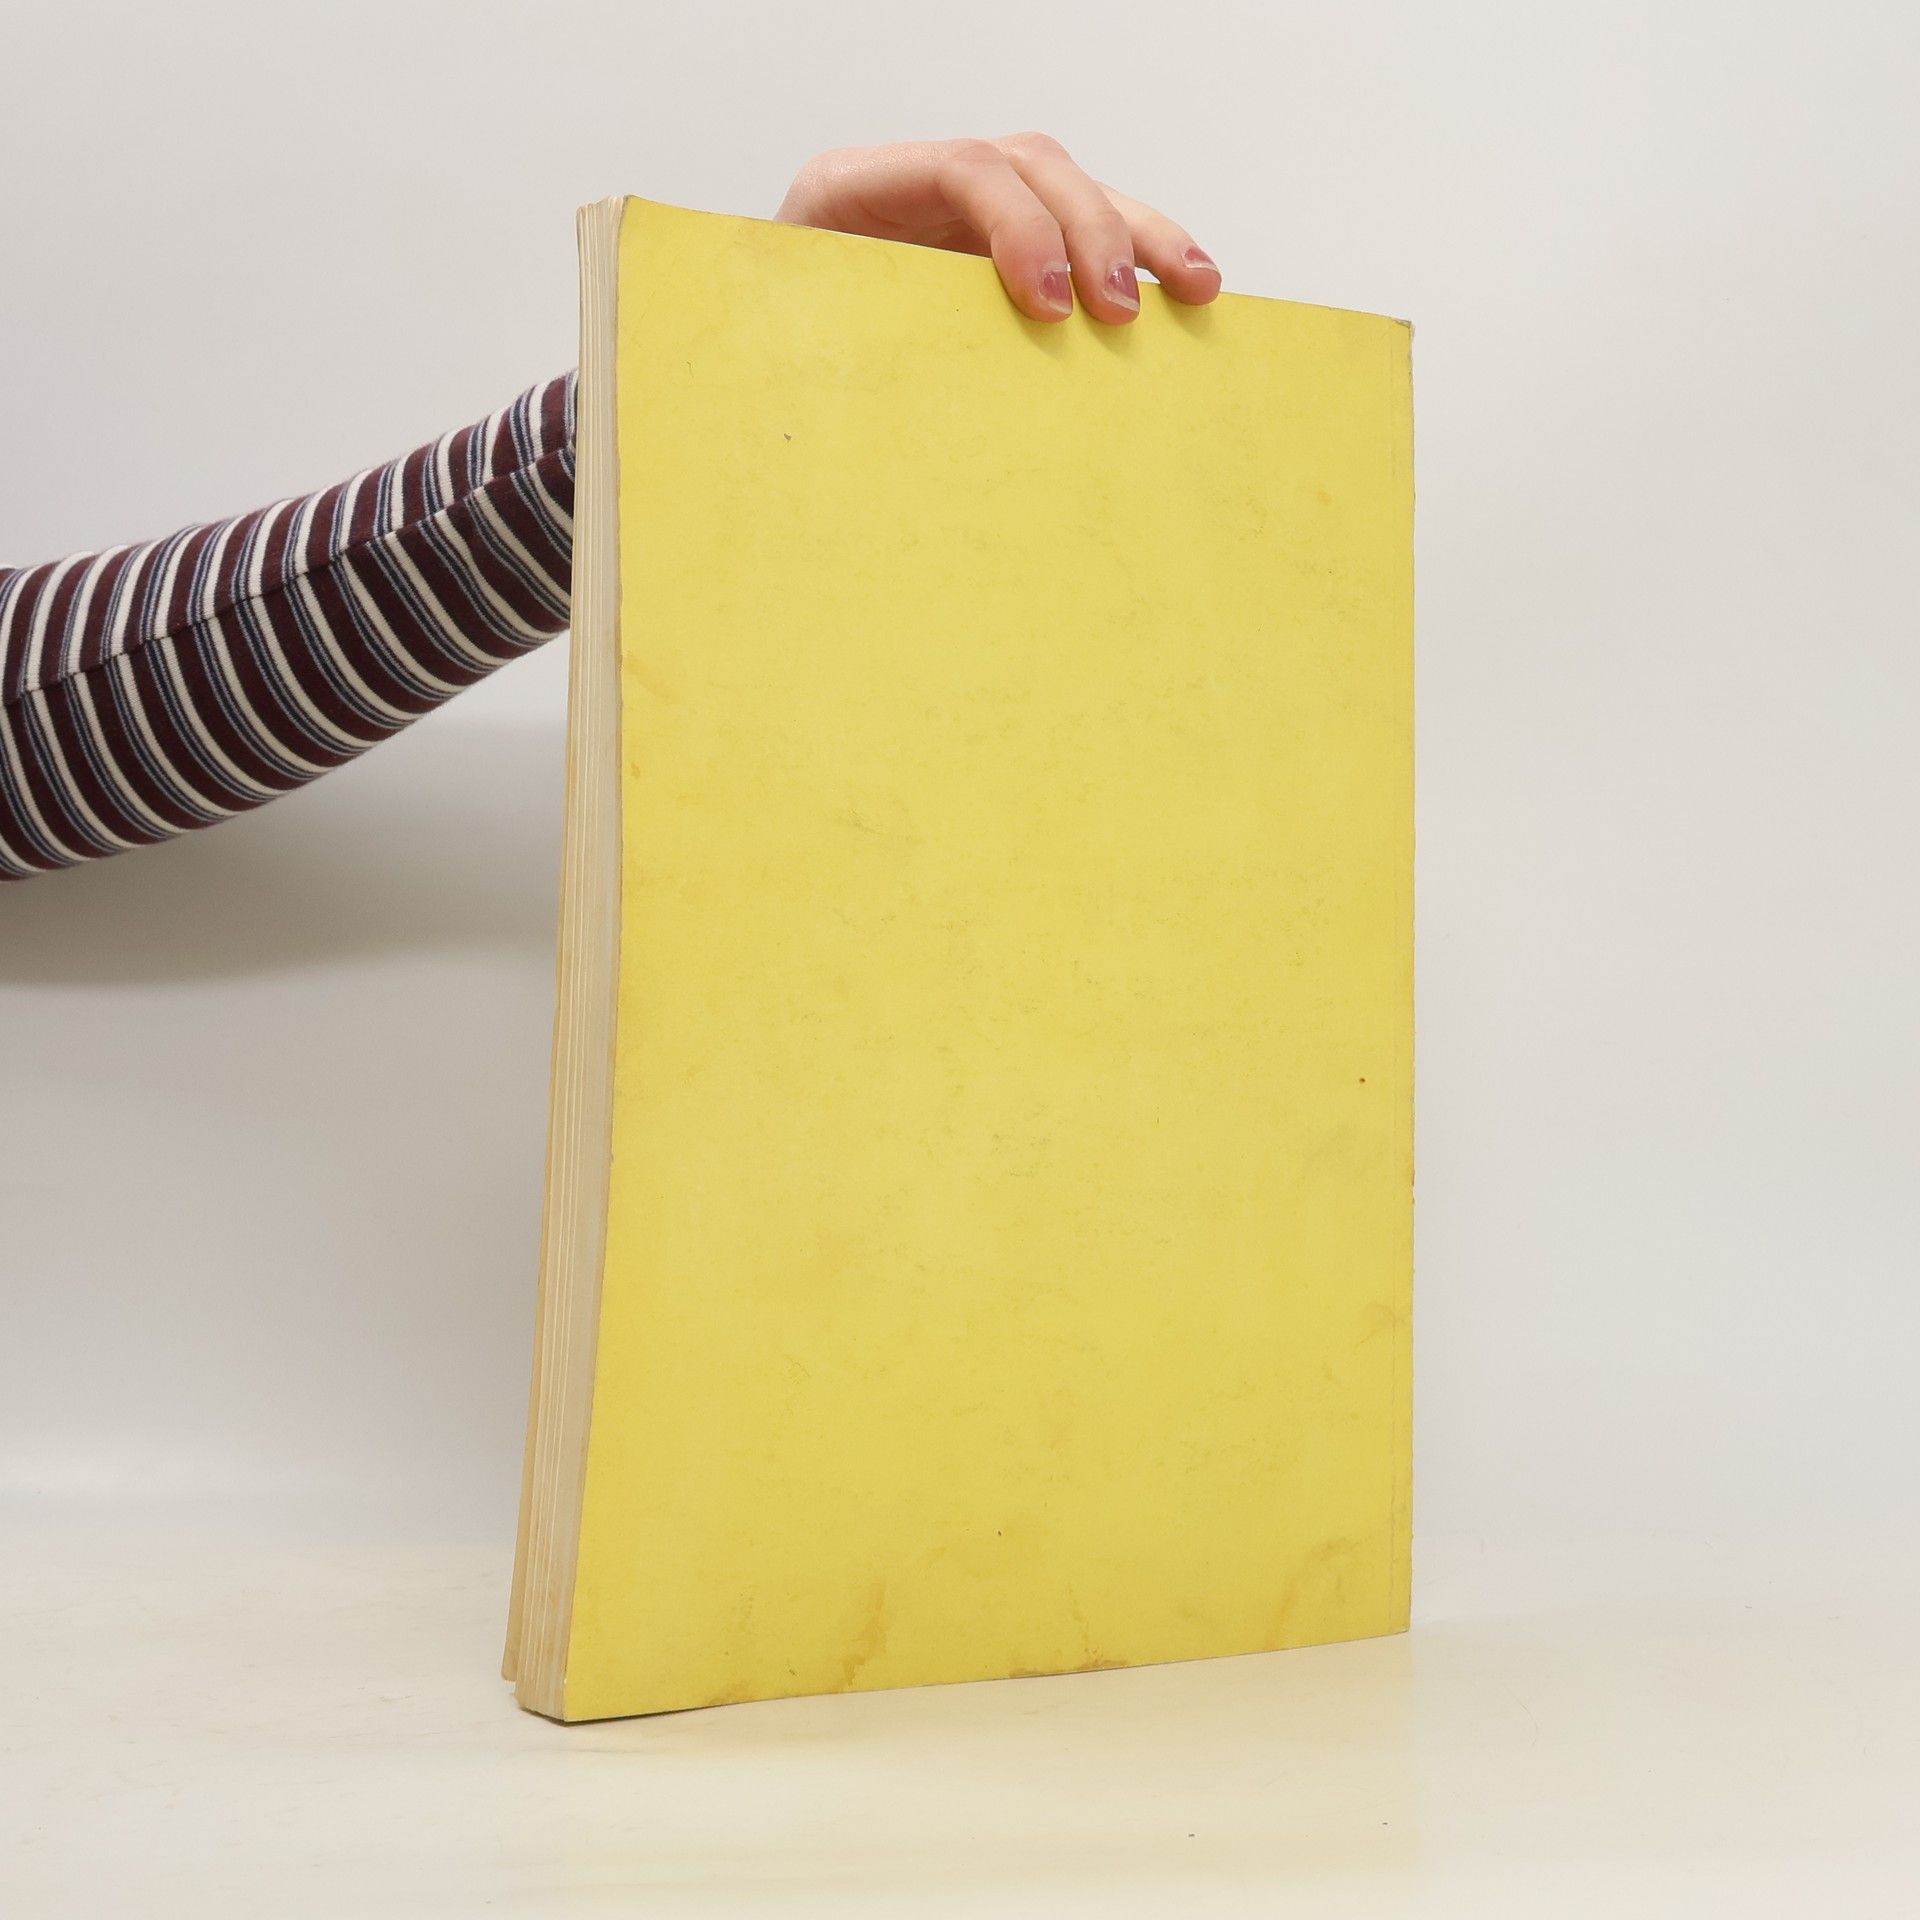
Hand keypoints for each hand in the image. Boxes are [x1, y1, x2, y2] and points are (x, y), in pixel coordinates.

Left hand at [775, 133, 1220, 325]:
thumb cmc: (773, 361)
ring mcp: (964, 212)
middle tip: (1118, 314)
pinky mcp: (1000, 249)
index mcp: (850, 188)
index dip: (1020, 228)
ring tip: (1197, 290)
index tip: (1048, 306)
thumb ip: (838, 345)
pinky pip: (1079, 236)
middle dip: (1092, 231)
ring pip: (1073, 189)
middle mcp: (917, 184)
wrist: (757, 369)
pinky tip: (1183, 292)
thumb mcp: (789, 347)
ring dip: (1141, 236)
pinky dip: (1135, 259)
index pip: (962, 169)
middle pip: (1033, 165)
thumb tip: (901, 390)